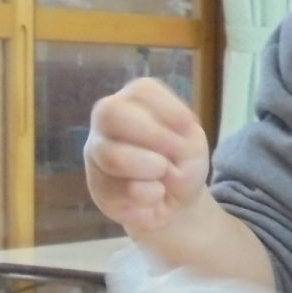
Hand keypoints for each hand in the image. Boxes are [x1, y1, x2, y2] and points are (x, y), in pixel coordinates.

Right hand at [85, 78, 210, 232]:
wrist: (174, 201)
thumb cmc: (182, 161)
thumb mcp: (194, 146)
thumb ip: (183, 142)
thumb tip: (159, 160)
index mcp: (135, 100)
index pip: (142, 91)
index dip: (169, 109)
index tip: (190, 126)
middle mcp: (107, 120)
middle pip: (112, 114)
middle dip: (151, 136)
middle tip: (174, 152)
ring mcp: (97, 153)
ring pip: (113, 157)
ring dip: (150, 169)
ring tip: (163, 175)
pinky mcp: (97, 187)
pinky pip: (116, 193)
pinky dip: (146, 197)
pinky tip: (154, 195)